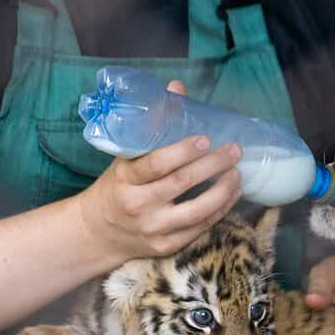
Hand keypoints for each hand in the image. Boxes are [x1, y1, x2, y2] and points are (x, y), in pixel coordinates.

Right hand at [77, 80, 242, 261]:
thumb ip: (153, 125)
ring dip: (222, 192)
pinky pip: (199, 229)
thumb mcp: (125, 157)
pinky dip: (219, 211)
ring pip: (196, 212)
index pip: (156, 164)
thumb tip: (178, 87)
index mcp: (125, 179)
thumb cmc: (117, 187)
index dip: (183, 151)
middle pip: (181, 184)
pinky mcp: (166, 247)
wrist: (97, 233)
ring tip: (237, 174)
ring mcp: (153, 229)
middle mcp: (138, 205)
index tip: (205, 138)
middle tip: (234, 150)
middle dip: (212, 165)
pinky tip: (232, 195)